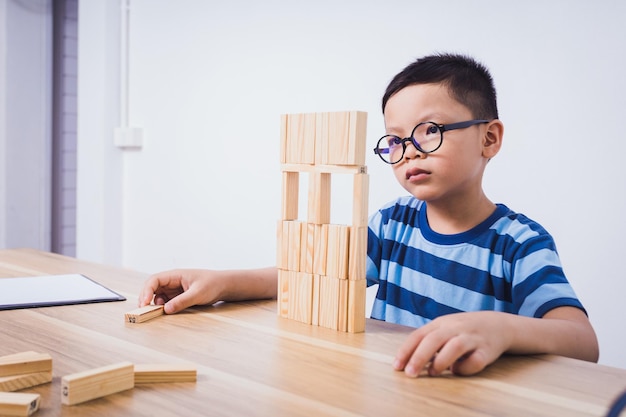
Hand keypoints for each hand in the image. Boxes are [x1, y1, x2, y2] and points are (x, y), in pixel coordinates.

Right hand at [139, 269, 225, 313]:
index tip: (145, 303)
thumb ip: (182, 301)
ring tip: (154, 312)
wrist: (224, 286)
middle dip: (146, 298)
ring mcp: (174, 289)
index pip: (155, 280)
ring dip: (153, 303)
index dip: (147, 291)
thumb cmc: (212, 284)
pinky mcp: (178, 296)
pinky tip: (164, 311)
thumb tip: (166, 309)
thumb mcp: (198, 293)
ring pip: (157, 295)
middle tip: (143, 310)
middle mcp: (172, 281)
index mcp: (175, 275)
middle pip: (152, 288)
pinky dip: (161, 306)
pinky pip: (165, 301)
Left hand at [392, 311, 511, 376]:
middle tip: (410, 374)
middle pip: (434, 340)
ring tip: (432, 372)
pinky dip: (465, 368)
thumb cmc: (463, 330)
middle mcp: (455, 328)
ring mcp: (472, 338)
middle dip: (419, 357)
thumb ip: (428, 341)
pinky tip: (458, 370)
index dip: (406, 350)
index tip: (397, 366)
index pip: (419, 335)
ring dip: (441, 361)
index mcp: (441, 323)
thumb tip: (408, 361)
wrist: (498, 325)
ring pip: (455, 347)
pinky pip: (476, 360)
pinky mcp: (487, 350)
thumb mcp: (444, 329)